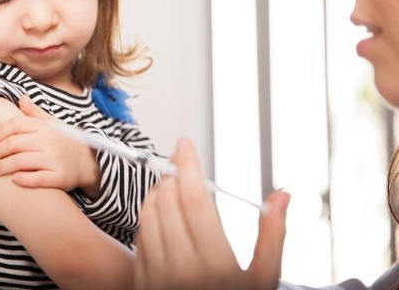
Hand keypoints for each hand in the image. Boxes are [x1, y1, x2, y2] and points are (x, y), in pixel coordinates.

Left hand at [0, 95, 100, 196]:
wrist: (90, 162)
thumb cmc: (66, 142)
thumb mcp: (54, 124)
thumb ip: (35, 113)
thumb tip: (22, 98)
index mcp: (46, 127)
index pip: (17, 125)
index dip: (0, 132)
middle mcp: (49, 141)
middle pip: (14, 144)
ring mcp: (55, 159)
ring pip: (21, 162)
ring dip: (2, 167)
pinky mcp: (60, 177)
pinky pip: (37, 179)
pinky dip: (24, 179)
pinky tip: (14, 180)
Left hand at [134, 138, 289, 289]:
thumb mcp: (264, 280)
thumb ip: (272, 235)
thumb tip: (282, 195)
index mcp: (216, 264)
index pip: (196, 200)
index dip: (188, 166)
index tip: (184, 145)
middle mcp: (182, 269)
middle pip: (168, 202)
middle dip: (173, 175)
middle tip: (180, 164)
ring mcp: (157, 276)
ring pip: (148, 215)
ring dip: (157, 193)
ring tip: (171, 187)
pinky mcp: (141, 281)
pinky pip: (139, 237)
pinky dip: (147, 217)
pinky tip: (161, 215)